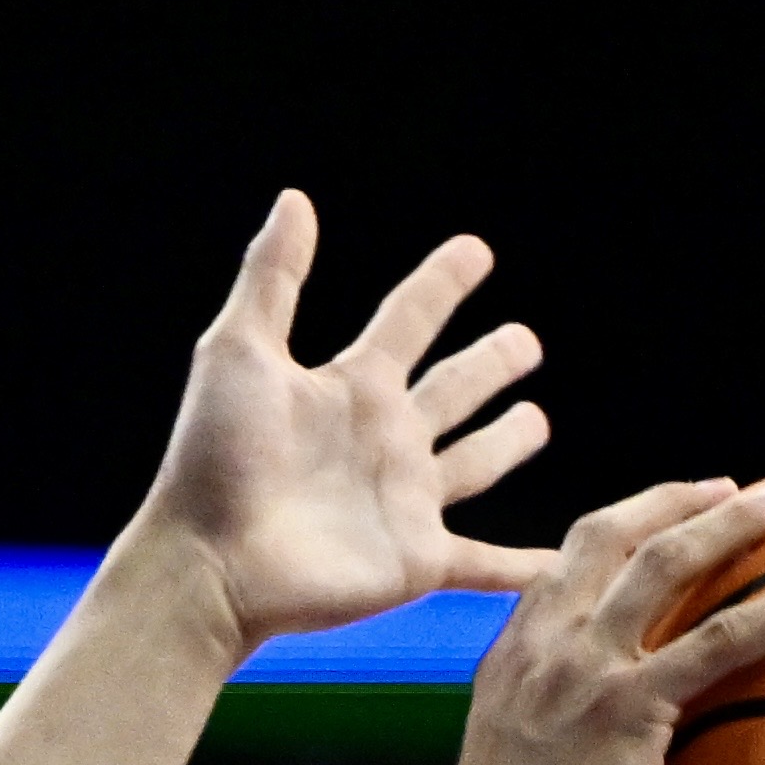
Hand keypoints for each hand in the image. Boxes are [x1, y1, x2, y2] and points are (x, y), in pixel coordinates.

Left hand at [132, 192, 555, 647]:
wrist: (208, 561)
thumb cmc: (212, 459)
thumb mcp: (237, 353)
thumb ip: (272, 278)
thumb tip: (294, 198)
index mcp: (351, 386)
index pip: (409, 318)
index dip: (441, 284)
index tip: (474, 251)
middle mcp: (385, 438)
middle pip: (453, 389)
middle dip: (490, 365)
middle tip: (525, 342)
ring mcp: (404, 500)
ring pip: (474, 464)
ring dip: (505, 445)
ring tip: (537, 423)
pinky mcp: (416, 559)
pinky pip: (482, 562)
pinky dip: (520, 566)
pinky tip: (557, 561)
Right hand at [427, 477, 764, 764]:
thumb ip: (549, 726)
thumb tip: (597, 737)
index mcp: (510, 657)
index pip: (566, 563)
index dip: (625, 526)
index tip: (671, 514)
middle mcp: (543, 647)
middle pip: (614, 538)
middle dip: (680, 501)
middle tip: (740, 489)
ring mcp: (583, 671)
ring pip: (668, 565)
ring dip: (739, 523)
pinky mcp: (629, 707)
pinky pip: (720, 641)